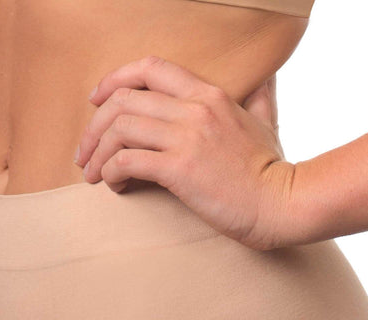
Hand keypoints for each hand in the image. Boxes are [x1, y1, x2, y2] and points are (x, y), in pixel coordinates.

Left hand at [74, 55, 295, 250]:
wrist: (283, 203)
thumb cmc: (271, 170)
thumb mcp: (265, 121)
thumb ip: (259, 95)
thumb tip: (264, 75)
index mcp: (209, 94)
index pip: (150, 68)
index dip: (114, 80)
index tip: (96, 102)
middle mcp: (195, 109)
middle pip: (123, 100)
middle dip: (93, 127)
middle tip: (84, 153)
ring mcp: (187, 138)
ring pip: (120, 129)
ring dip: (97, 153)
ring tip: (92, 175)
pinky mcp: (180, 170)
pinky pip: (128, 161)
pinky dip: (111, 174)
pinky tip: (114, 187)